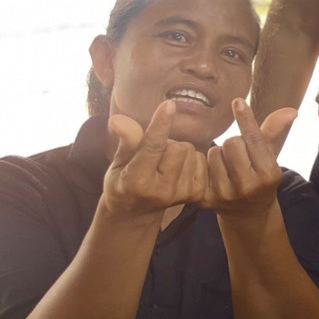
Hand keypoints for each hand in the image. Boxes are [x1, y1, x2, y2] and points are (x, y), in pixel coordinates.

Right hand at [102, 101, 206, 219]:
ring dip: (178, 151)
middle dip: (167, 143)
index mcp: (136, 182)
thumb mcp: (117, 163)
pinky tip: (176, 170)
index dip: (161, 124)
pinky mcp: (197, 194)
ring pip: (190, 151)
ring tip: (163, 164)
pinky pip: (201, 160)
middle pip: (179, 146)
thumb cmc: (122, 182)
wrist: (135, 214)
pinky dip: (189, 159)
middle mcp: (162, 191)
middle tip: (153, 155)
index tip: (169, 104)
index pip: (153, 147)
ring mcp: (182, 194)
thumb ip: (126, 141)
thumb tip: (118, 119)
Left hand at [202, 99, 295, 220]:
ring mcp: (225, 194)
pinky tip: (215, 174)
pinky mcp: (206, 199)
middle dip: (235, 143)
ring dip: (220, 154)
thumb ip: (275, 132)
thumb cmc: (261, 178)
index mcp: (268, 174)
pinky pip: (200, 165)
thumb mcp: (271, 157)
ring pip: (214, 152)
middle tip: (241, 156)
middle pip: (231, 143)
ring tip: (229, 166)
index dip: (246, 119)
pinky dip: (207, 164)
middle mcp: (248, 186)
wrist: (249, 215)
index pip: (254, 140)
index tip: (237, 101)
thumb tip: (291, 110)